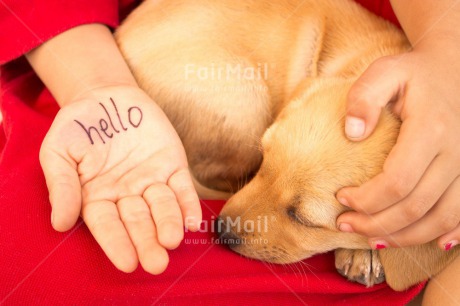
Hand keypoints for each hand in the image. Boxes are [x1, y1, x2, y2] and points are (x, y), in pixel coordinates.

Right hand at [40, 84, 201, 272]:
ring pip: (162, 207)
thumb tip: (61, 223)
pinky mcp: (172, 165)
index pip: (108, 225)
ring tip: (172, 239)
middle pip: (138, 222)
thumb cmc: (78, 126)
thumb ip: (62, 184)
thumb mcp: (58, 151)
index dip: (117, 243)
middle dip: (147, 242)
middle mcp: (127, 194)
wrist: (106, 96)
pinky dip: (188, 203)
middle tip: (157, 263)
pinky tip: (192, 219)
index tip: (128, 262)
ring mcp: (151, 180)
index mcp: (97, 197)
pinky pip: (182, 187)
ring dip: (168, 223)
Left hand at [336, 40, 459, 250]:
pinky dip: (445, 233)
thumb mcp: (386, 72)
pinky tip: (425, 241)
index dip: (367, 198)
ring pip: (441, 218)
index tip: (340, 198)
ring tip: (372, 239)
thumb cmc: (415, 73)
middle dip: (376, 223)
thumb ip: (364, 98)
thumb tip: (352, 133)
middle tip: (345, 224)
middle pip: (416, 207)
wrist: (457, 69)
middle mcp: (457, 153)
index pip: (397, 181)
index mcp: (432, 129)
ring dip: (404, 236)